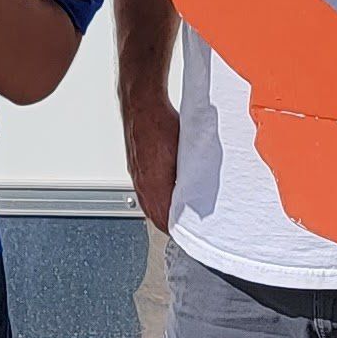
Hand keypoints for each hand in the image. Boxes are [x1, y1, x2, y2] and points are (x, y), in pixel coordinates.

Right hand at [124, 94, 179, 229]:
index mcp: (153, 184)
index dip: (178, 230)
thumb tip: (200, 192)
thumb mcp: (185, 152)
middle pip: (155, 216)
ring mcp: (137, 176)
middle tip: (186, 228)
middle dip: (171, 224)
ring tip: (178, 215)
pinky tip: (167, 194)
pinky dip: (156, 199)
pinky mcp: (136, 168)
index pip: (165, 220)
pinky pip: (144, 193)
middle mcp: (142, 183)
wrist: (141, 104)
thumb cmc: (160, 123)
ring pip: (149, 205)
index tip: (189, 234)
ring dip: (163, 212)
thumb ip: (191, 177)